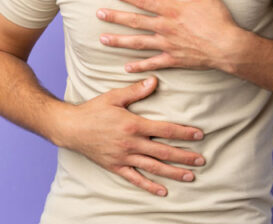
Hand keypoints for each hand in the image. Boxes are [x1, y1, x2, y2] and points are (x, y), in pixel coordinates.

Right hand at [58, 76, 205, 196]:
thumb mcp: (114, 97)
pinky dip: (150, 186)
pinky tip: (163, 191)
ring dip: (174, 172)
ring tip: (191, 176)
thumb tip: (154, 81)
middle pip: (164, 152)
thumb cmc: (93, 110)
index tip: (199, 135)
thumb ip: (136, 91)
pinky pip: (135, 178)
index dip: (184, 133)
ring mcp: (124, 157)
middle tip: (202, 160)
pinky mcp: (116, 166)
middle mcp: (131, 143)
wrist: (71, 128)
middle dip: (185, 156)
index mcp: (133, 125)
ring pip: (154, 167)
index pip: (165, 130)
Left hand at [96, 0, 248, 72]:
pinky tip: (125, 67)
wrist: (228, 47)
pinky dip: (138, 65)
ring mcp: (167, 45)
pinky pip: (152, 63)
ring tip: (103, 40)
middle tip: (98, 14)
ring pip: (138, 42)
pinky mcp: (173, 59)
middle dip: (115, 17)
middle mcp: (165, 28)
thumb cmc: (218, 20)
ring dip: (119, 41)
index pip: (145, 1)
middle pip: (135, 21)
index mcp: (171, 10)